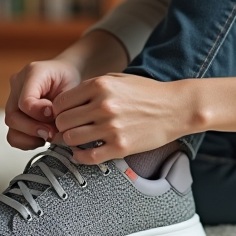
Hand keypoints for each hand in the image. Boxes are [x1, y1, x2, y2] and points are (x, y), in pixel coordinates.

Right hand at [4, 59, 83, 150]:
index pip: (25, 102)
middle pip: (13, 117)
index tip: (53, 116)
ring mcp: (12, 99)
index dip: (39, 114)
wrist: (67, 76)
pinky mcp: (14, 114)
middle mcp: (17, 85)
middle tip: (52, 133)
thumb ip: (61, 105)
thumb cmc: (71, 81)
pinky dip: (27, 140)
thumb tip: (48, 125)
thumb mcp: (72, 87)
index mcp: (33, 72)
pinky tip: (42, 137)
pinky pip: (13, 135)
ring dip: (31, 136)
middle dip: (34, 129)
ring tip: (49, 134)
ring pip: (11, 128)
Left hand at [50, 73, 192, 165]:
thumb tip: (69, 101)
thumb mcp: (118, 78)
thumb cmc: (148, 93)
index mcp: (100, 85)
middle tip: (69, 128)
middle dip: (63, 126)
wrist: (176, 108)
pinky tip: (83, 152)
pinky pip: (88, 157)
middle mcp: (103, 105)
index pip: (60, 102)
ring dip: (71, 141)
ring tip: (78, 139)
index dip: (58, 110)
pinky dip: (80, 157)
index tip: (64, 115)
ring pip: (71, 139)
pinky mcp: (120, 147)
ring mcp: (111, 127)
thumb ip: (93, 86)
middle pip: (63, 121)